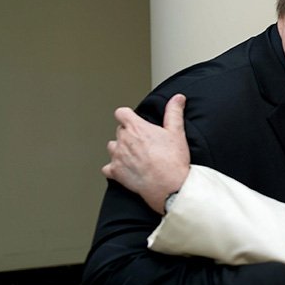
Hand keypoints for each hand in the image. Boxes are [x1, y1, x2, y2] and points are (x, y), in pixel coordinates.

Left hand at [102, 94, 190, 213]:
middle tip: (143, 142)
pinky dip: (113, 168)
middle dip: (128, 134)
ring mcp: (118, 156)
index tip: (132, 119)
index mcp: (136, 128)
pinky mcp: (116, 172)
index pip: (121, 113)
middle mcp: (124, 140)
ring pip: (112, 147)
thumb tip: (177, 98)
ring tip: (133, 155)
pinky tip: (124, 169)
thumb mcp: (177, 132)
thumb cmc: (172, 160)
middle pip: (119, 130)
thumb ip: (174, 113)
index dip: (127, 115)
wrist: (168, 185)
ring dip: (119, 149)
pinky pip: (107, 168)